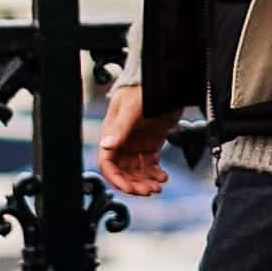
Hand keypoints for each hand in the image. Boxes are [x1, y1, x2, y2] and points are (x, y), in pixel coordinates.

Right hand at [94, 79, 174, 197]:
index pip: (108, 163)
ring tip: (158, 187)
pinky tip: (163, 177)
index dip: (116, 178)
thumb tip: (107, 146)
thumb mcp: (131, 108)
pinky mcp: (151, 143)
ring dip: (145, 182)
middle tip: (148, 191)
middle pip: (123, 171)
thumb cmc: (143, 88)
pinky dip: (156, 174)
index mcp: (112, 134)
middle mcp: (122, 141)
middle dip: (134, 184)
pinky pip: (150, 164)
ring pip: (136, 171)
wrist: (165, 79)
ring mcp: (136, 143)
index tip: (129, 188)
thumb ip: (120, 128)